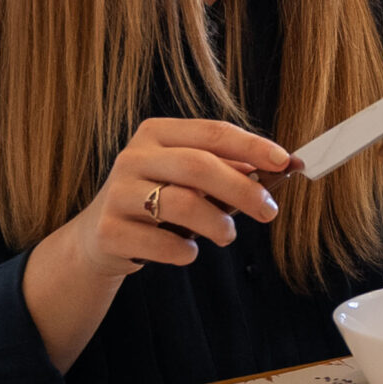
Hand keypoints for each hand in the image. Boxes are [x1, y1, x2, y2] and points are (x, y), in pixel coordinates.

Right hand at [70, 118, 289, 277]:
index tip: (285, 161)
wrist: (98, 238)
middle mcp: (133, 157)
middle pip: (199, 166)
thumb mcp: (186, 179)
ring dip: (217, 224)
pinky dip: (186, 251)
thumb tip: (281, 166)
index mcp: (156, 134)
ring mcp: (118, 193)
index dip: (251, 146)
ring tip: (227, 234)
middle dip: (242, 189)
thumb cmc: (156, 202)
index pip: (212, 133)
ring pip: (182, 204)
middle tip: (268, 211)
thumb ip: (226, 169)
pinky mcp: (110, 230)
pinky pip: (162, 243)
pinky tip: (189, 251)